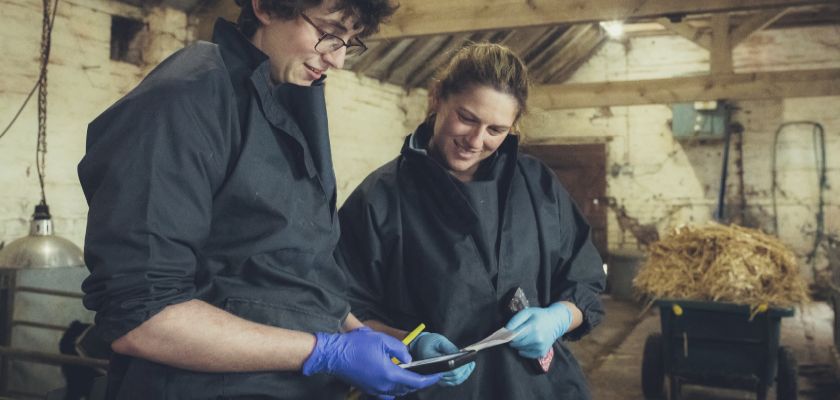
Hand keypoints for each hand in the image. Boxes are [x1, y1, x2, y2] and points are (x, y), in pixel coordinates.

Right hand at [302, 327, 440, 398]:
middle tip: (427, 373)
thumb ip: (400, 349)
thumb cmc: (356, 345)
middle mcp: (383, 386)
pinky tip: (394, 379)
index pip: (416, 382)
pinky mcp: (367, 388)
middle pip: (407, 389)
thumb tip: (409, 359)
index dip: (429, 379)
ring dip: (407, 385)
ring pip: (397, 392)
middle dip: (419, 382)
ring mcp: (374, 389)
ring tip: (413, 375)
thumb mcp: (382, 340)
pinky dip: (395, 388)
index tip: (439, 375)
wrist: (333, 355)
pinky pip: (386, 393)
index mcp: (390, 375)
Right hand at [409, 332, 474, 385]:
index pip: (449, 369)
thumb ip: (449, 347)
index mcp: (432, 361)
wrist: (420, 346)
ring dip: (464, 373)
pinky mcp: (440, 378)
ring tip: (470, 365)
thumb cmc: (429, 342)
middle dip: (465, 369)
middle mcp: (433, 372)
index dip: (461, 366)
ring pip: (454, 381)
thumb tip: (460, 354)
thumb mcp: (439, 340)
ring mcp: (437, 377)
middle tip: (471, 362)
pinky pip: (452, 381)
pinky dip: (461, 376)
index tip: (468, 361)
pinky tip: (466, 369)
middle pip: (454, 376)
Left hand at [505, 303, 572, 358]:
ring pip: (520, 349)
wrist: (555, 322)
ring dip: (518, 344)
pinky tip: (526, 343)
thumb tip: (505, 331)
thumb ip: (515, 320)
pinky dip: (523, 350)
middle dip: (512, 339)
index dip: (506, 335)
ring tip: (523, 337)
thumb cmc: (538, 316)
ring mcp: (540, 347)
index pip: (513, 336)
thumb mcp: (527, 312)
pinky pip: (526, 355)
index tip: (503, 334)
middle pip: (516, 343)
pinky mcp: (542, 352)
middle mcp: (537, 338)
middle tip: (515, 334)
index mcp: (533, 327)